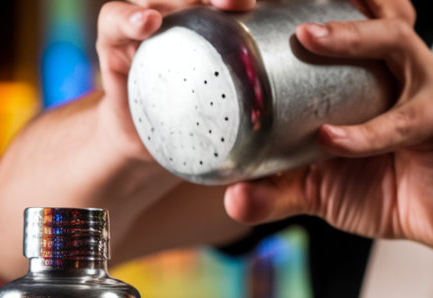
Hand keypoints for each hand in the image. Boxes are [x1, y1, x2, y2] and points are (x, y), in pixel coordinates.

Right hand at [94, 0, 256, 161]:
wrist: (150, 147)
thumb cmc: (201, 127)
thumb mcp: (238, 120)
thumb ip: (264, 113)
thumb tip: (318, 136)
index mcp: (213, 28)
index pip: (225, 4)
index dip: (239, 1)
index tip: (258, 8)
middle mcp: (178, 17)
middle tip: (237, 4)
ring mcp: (145, 26)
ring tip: (196, 6)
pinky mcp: (114, 43)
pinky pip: (114, 20)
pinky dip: (128, 18)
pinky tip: (147, 23)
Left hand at [222, 0, 432, 258]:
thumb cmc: (388, 189)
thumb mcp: (320, 187)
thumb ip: (279, 187)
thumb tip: (233, 199)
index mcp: (371, 63)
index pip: (341, 11)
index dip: (304, 1)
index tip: (249, 0)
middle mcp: (403, 60)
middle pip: (372, 5)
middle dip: (330, 0)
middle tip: (276, 2)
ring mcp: (431, 82)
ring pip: (393, 39)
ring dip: (349, 36)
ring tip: (307, 39)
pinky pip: (404, 119)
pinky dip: (366, 132)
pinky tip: (333, 140)